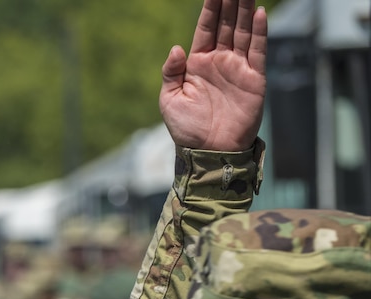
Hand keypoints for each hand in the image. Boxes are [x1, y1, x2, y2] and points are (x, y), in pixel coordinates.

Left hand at [160, 0, 266, 150]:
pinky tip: (259, 13)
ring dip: (246, 10)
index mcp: (198, 63)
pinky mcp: (254, 78)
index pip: (206, 29)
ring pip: (243, 32)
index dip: (210, 8)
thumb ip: (171, 73)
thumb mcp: (170, 100)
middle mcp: (219, 61)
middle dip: (231, 3)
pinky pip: (257, 51)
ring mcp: (238, 68)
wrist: (209, 152)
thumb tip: (175, 48)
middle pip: (227, 25)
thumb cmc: (187, 129)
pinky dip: (259, 32)